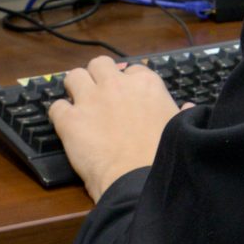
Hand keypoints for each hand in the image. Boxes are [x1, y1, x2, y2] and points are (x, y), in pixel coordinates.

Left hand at [49, 56, 183, 201]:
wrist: (138, 179)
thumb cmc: (162, 156)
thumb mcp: (179, 127)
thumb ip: (180, 114)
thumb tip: (188, 109)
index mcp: (146, 84)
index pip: (133, 70)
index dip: (127, 83)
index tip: (126, 95)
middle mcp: (117, 85)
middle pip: (99, 64)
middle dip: (97, 76)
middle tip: (98, 93)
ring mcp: (91, 100)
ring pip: (74, 76)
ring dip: (75, 88)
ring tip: (78, 103)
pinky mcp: (70, 120)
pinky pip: (55, 106)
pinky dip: (59, 115)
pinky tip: (66, 126)